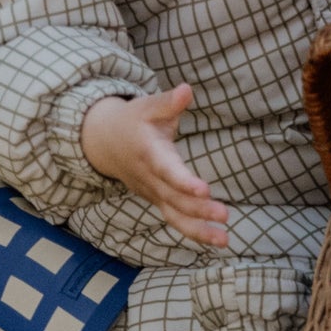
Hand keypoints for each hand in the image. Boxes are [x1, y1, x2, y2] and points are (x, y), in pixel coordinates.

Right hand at [80, 84, 229, 247]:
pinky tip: (217, 239)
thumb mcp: (148, 106)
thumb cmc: (134, 120)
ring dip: (198, 230)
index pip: (167, 170)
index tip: (204, 189)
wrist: (105, 142)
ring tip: (224, 240)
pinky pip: (175, 219)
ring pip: (173, 216)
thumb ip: (169, 102)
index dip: (183, 181)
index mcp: (149, 152)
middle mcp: (149, 177)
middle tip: (224, 214)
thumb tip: (187, 90)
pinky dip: (194, 232)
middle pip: (174, 198)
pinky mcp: (157, 200)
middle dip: (198, 209)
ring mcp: (152, 192)